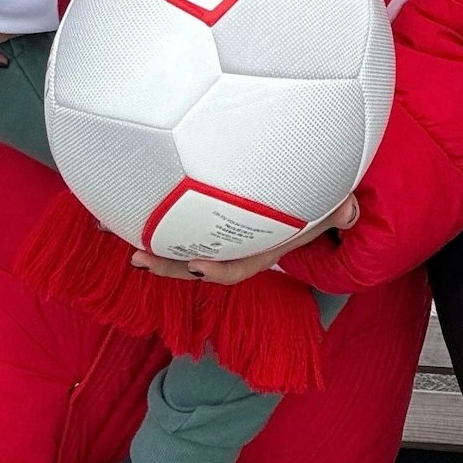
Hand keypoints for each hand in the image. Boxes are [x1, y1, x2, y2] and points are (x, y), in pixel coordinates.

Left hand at [131, 194, 359, 283]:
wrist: (307, 191)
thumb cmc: (317, 196)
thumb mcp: (334, 204)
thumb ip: (341, 209)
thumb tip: (349, 211)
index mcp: (263, 249)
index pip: (241, 269)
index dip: (219, 271)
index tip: (199, 266)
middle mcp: (236, 245)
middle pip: (198, 264)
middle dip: (168, 265)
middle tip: (138, 258)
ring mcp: (218, 230)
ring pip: (181, 243)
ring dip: (150, 241)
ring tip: (113, 229)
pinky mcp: (204, 210)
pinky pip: (177, 217)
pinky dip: (153, 215)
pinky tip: (125, 201)